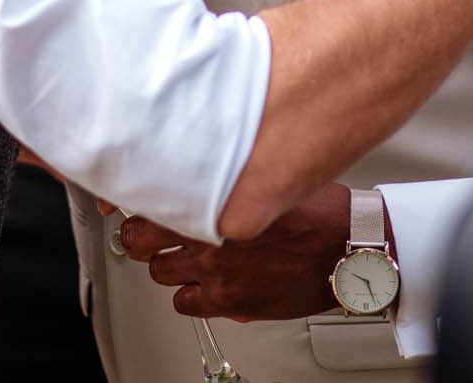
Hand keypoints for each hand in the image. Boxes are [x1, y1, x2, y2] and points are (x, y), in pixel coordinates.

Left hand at [119, 182, 348, 320]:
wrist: (348, 249)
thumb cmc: (319, 211)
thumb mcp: (269, 176)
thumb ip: (231, 177)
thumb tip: (208, 169)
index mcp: (215, 201)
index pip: (148, 200)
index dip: (130, 201)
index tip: (124, 200)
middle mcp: (208, 239)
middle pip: (140, 241)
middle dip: (140, 236)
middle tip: (146, 232)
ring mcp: (217, 274)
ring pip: (160, 274)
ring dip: (165, 264)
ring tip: (178, 257)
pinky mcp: (231, 302)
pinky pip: (185, 305)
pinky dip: (188, 296)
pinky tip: (200, 284)